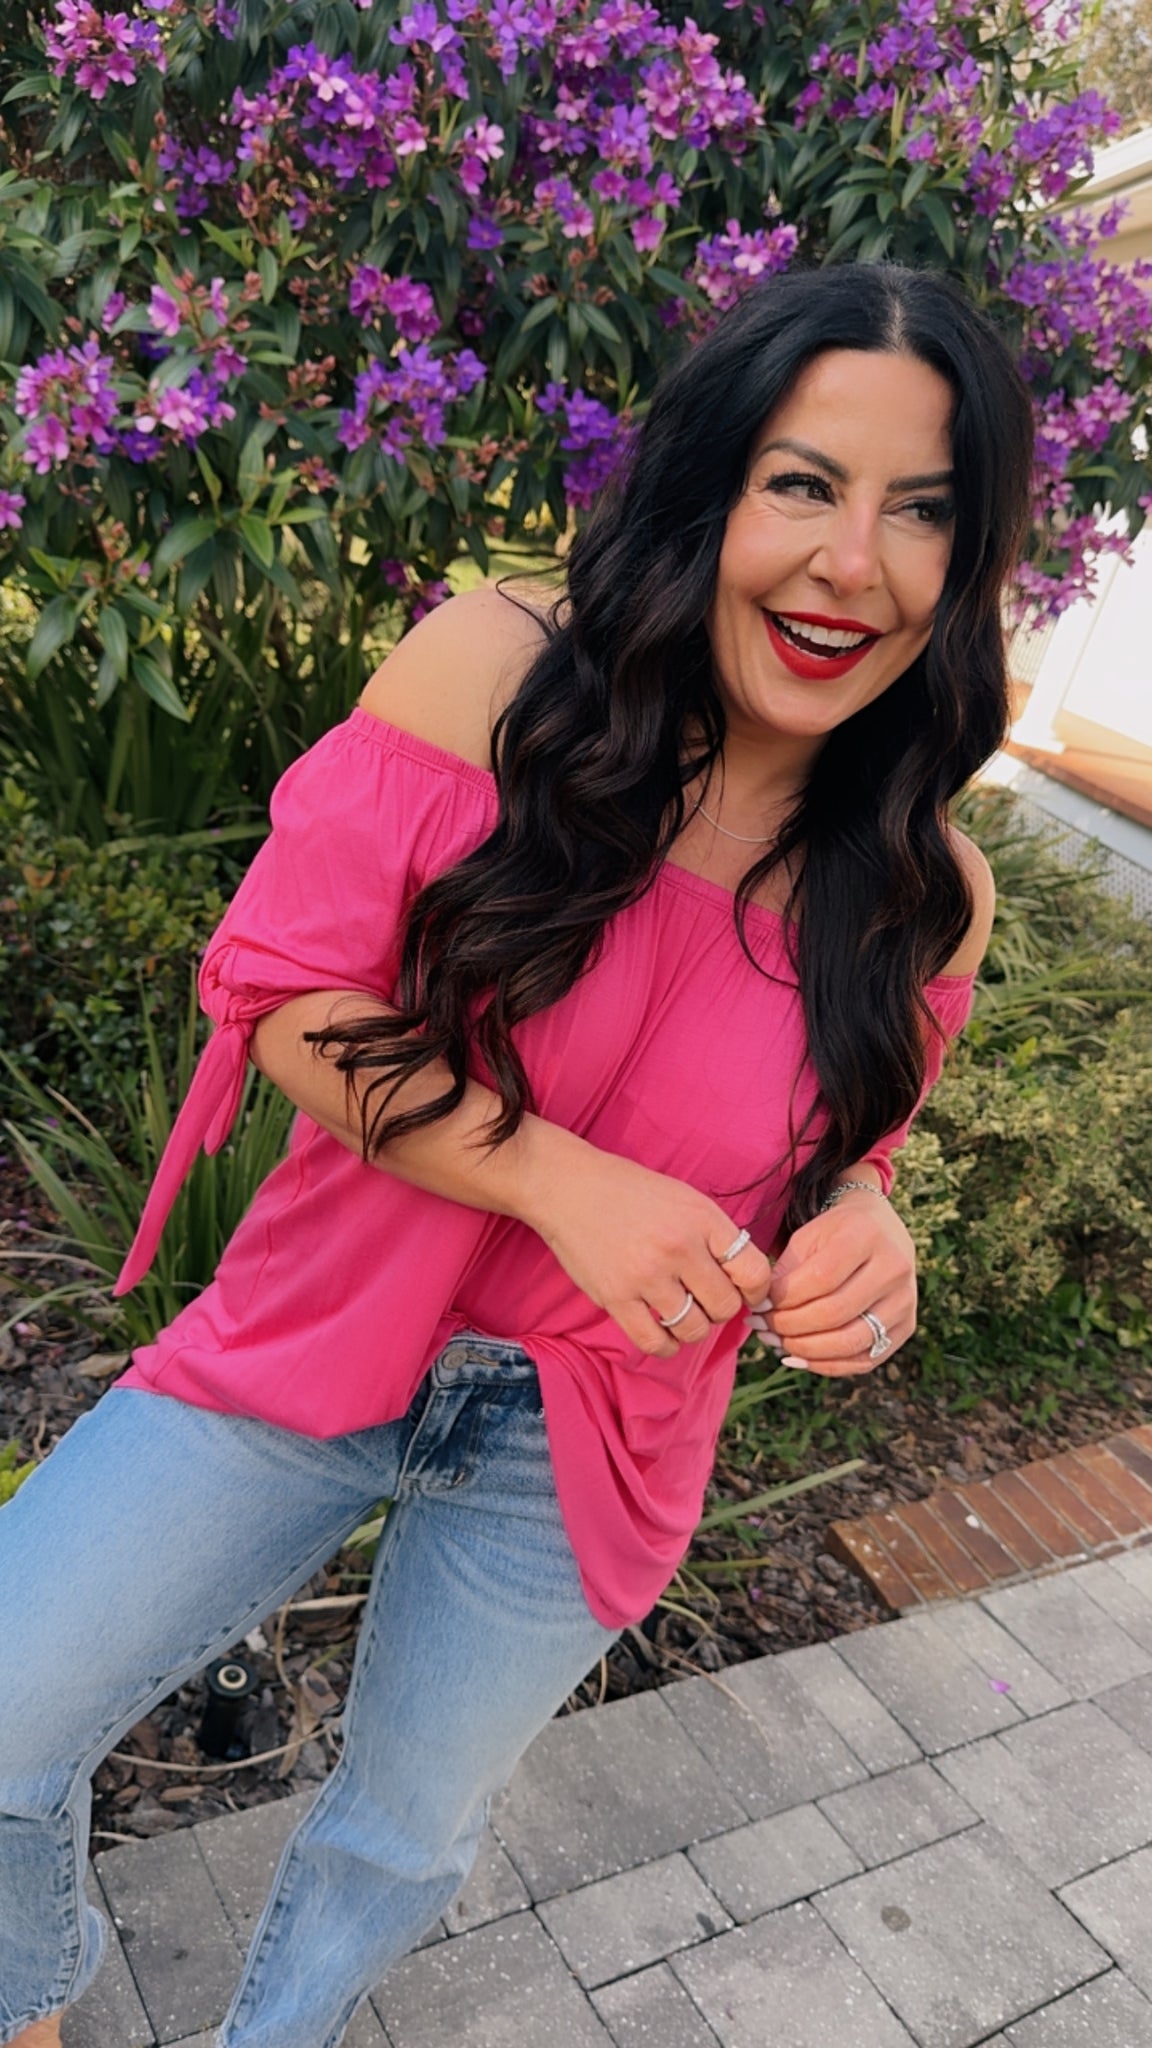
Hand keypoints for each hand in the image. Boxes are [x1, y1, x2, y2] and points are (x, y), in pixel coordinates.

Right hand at [527, 1140, 772, 1358]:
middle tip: (705, 1299)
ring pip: (694, 1329)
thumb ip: (714, 1234)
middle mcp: (678, 1247)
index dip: (756, 1290)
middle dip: (721, 1309)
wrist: (569, 1187)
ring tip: (682, 1312)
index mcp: (701, 1218)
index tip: (746, 1292)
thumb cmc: (630, 1192)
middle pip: (725, 1306)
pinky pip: (655, 1343)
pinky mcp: (616, 1298)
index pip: (754, 1272)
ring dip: (693, 1328)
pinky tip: (664, 1332)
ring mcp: (646, 1275)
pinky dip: (666, 1345)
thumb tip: (745, 1280)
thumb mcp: (683, 1197)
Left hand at [752, 1190, 915, 1376]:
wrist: (880, 1231)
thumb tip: (763, 1312)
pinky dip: (827, 1365)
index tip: (759, 1305)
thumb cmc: (834, 1234)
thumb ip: (784, 1272)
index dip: (784, 1299)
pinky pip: (865, 1360)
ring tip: (777, 1342)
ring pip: (851, 1342)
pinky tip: (799, 1357)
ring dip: (806, 1350)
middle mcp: (894, 1268)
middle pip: (835, 1313)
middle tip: (762, 1327)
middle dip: (789, 1326)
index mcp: (866, 1235)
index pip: (820, 1278)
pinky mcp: (907, 1326)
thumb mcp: (806, 1238)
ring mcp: (905, 1300)